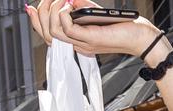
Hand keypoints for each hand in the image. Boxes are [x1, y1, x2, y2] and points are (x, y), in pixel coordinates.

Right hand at [26, 0, 162, 58]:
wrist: (141, 37)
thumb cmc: (123, 27)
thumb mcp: (94, 13)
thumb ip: (79, 6)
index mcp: (77, 40)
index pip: (48, 34)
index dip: (36, 21)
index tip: (31, 6)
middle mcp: (77, 44)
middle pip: (46, 34)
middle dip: (41, 13)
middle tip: (50, 0)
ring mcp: (83, 44)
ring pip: (53, 32)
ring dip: (52, 11)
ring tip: (62, 0)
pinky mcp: (90, 40)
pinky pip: (67, 29)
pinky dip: (63, 15)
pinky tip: (68, 6)